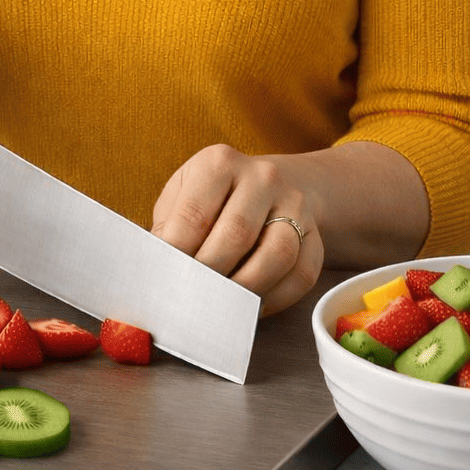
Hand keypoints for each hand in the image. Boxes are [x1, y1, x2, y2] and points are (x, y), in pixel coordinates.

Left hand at [150, 145, 324, 316]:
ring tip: (221, 305)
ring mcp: (294, 204)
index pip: (195, 214)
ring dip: (245, 288)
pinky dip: (275, 298)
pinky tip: (251, 306)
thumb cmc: (212, 197)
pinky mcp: (315, 235)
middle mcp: (262, 177)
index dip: (177, 253)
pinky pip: (301, 274)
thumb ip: (168, 227)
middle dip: (210, 273)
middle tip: (191, 297)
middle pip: (236, 234)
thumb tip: (154, 266)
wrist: (268, 185)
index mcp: (219, 162)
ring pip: (276, 255)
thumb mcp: (183, 196)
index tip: (164, 278)